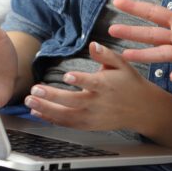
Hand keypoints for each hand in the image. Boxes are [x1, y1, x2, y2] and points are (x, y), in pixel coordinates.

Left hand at [22, 42, 156, 131]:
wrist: (142, 109)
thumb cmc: (129, 83)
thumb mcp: (122, 64)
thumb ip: (106, 54)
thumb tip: (93, 45)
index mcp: (107, 86)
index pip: (92, 83)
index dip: (80, 80)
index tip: (67, 76)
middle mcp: (98, 103)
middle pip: (73, 101)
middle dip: (52, 96)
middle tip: (34, 89)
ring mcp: (92, 116)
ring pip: (67, 116)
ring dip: (46, 109)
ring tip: (29, 101)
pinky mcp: (89, 125)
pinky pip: (67, 124)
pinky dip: (51, 119)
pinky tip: (37, 111)